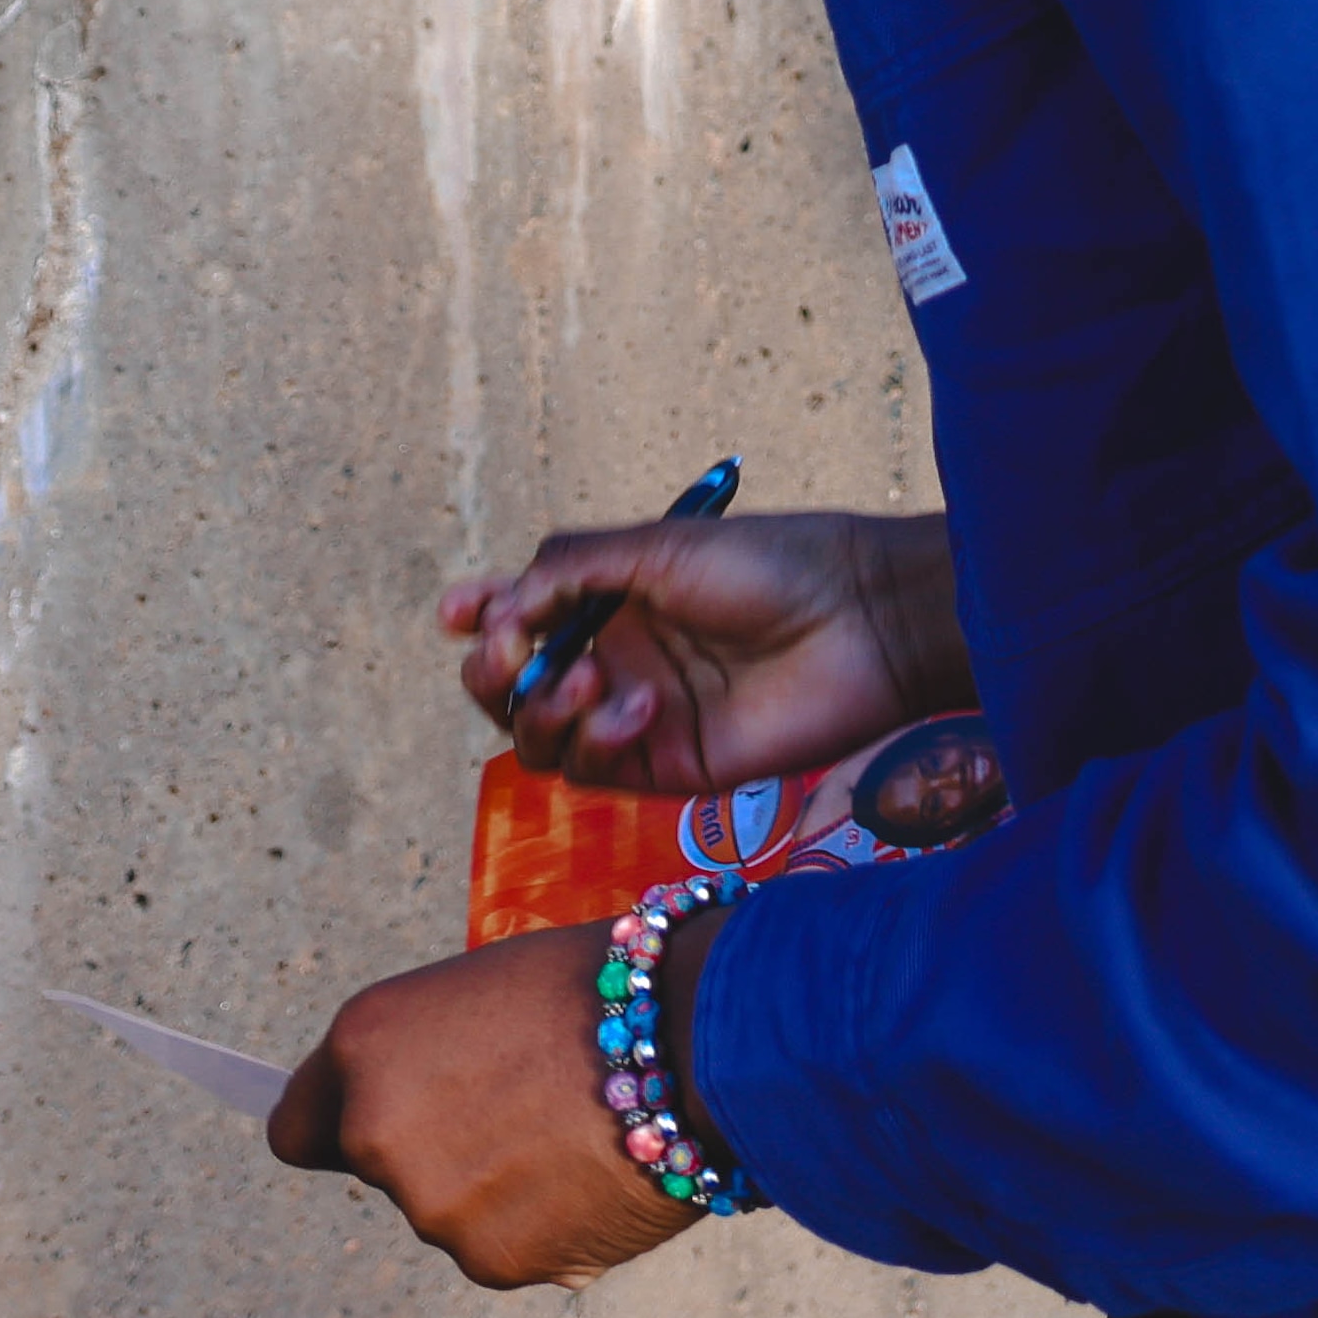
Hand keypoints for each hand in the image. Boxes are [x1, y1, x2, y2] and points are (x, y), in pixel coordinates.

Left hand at [271, 926, 696, 1288]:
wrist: (695, 1035)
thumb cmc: (601, 986)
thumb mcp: (484, 992)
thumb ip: (426, 1057)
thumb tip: (413, 1112)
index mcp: (366, 1042)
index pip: (298, 1126)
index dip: (343, 1122)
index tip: (379, 1122)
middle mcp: (377, 1129)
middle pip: (384, 1169)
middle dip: (440, 1147)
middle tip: (522, 1107)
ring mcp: (432, 1205)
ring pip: (452, 1211)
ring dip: (497, 1186)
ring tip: (575, 1130)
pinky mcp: (492, 1260)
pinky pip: (506, 1247)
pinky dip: (544, 1223)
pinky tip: (594, 1173)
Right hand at [445, 508, 966, 791]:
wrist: (857, 619)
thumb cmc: (768, 565)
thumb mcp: (659, 547)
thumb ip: (571, 570)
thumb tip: (496, 606)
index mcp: (611, 599)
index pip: (520, 616)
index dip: (478, 616)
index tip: (460, 610)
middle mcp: (617, 660)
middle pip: (513, 687)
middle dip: (491, 672)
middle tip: (508, 650)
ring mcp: (639, 718)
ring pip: (542, 738)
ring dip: (541, 710)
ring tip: (588, 677)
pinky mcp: (669, 766)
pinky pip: (596, 770)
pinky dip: (596, 740)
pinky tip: (638, 709)